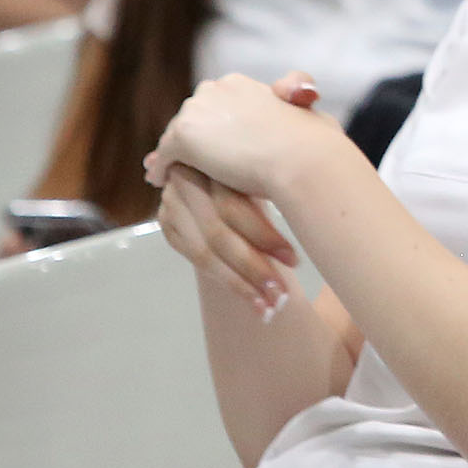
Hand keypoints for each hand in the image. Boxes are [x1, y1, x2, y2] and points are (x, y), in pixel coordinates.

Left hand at [145, 71, 341, 204]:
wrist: (302, 158)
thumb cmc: (314, 141)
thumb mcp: (307, 109)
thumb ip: (294, 99)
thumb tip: (304, 93)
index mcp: (239, 84)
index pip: (213, 105)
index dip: (209, 126)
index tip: (207, 142)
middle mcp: (215, 89)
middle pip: (191, 117)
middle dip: (188, 137)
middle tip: (178, 159)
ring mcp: (197, 111)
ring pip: (175, 135)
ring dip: (170, 153)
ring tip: (163, 172)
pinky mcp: (185, 137)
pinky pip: (164, 156)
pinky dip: (160, 168)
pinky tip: (157, 181)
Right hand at [156, 163, 303, 318]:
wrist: (225, 175)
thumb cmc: (256, 174)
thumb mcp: (261, 177)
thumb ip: (269, 190)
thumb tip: (299, 218)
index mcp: (212, 160)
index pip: (232, 206)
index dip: (263, 236)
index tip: (295, 262)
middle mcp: (184, 179)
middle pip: (217, 232)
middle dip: (252, 267)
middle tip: (282, 296)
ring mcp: (170, 204)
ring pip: (204, 252)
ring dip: (239, 284)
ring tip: (270, 307)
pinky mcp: (168, 226)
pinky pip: (195, 260)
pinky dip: (226, 281)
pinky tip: (253, 300)